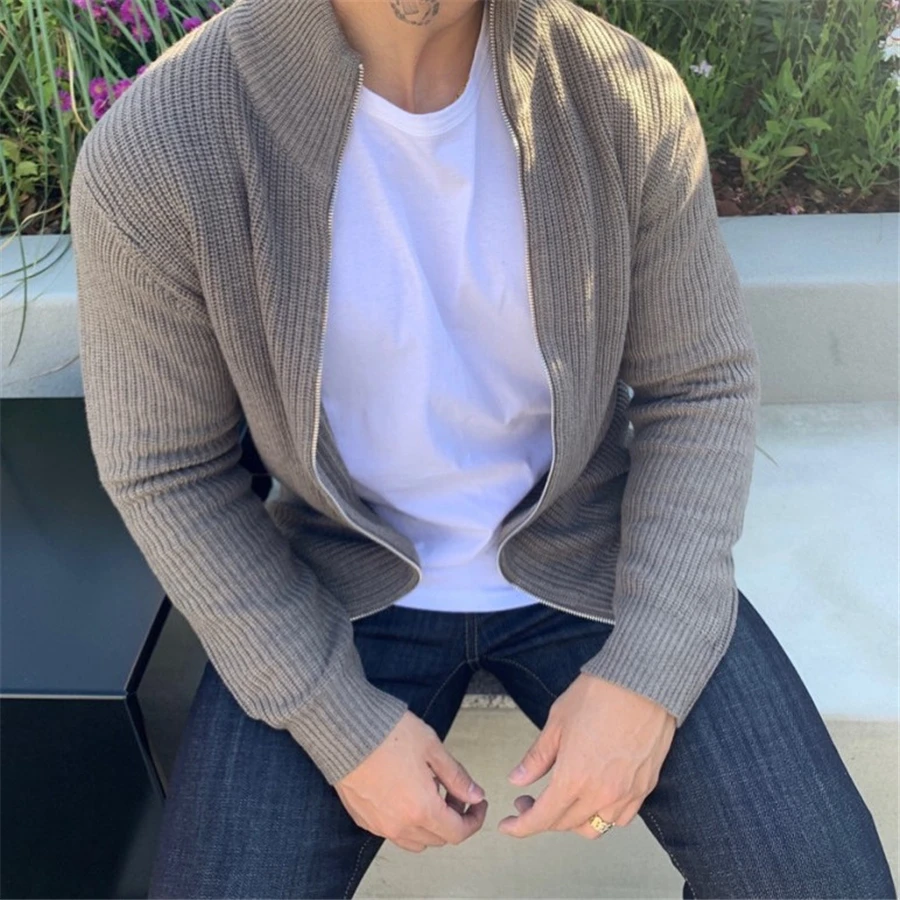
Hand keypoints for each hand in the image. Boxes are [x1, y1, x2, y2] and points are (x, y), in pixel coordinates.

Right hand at [334, 710, 488, 852]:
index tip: (478, 804)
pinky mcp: (363, 819)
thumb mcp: (432, 748)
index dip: (474, 820)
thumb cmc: (388, 733)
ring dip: (430, 824)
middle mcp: (400, 825)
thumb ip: (456, 776)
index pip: (458, 832)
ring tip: (429, 791)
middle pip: (438, 838)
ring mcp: (379, 825)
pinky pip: (392, 832)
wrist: (345, 729)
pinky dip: (406, 822)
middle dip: (453, 818)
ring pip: (415, 840)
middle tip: (454, 790)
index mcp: (422, 809)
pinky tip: (406, 793)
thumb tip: (475, 795)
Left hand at [497, 673, 675, 838]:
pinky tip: (591, 799)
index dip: (521, 826)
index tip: (508, 825)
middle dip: (540, 817)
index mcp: (573, 778)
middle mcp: (600, 793)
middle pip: (564, 824)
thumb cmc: (599, 695)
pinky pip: (620, 819)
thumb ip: (537, 757)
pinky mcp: (645, 788)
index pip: (542, 818)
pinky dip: (602, 817)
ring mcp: (626, 794)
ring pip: (593, 828)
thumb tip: (517, 779)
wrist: (642, 682)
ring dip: (571, 821)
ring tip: (560, 801)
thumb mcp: (557, 722)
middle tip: (527, 800)